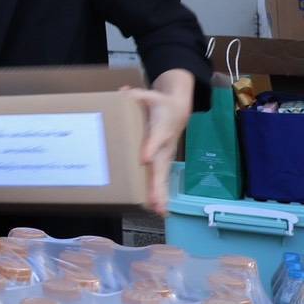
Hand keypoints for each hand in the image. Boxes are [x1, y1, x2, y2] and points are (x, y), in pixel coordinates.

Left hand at [127, 69, 194, 215]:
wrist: (178, 108)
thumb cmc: (161, 103)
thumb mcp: (150, 95)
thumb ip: (137, 95)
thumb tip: (124, 92)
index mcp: (161, 129)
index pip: (156, 139)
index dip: (150, 148)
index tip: (144, 159)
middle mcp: (165, 146)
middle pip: (162, 167)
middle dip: (158, 184)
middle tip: (156, 202)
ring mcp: (165, 156)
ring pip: (163, 177)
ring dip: (161, 194)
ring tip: (159, 211)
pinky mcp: (163, 161)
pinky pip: (162, 178)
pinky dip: (160, 193)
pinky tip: (157, 208)